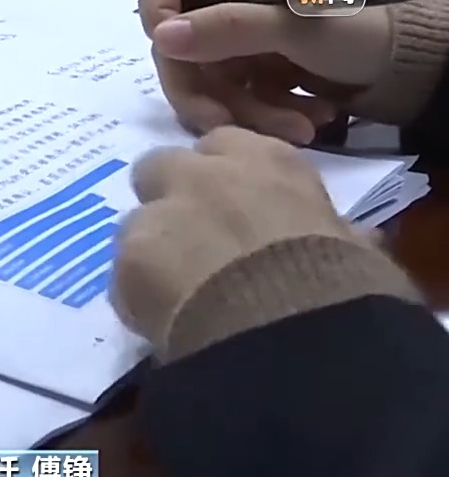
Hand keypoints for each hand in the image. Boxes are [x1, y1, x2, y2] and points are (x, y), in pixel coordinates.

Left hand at [111, 126, 356, 350]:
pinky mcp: (126, 259)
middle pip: (159, 167)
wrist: (292, 332)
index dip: (220, 178)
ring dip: (149, 251)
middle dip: (168, 199)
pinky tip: (163, 325)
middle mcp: (202, 174)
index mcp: (264, 160)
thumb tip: (353, 239)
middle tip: (188, 244)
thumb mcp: (353, 248)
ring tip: (175, 297)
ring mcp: (157, 213)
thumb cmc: (339, 284)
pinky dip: (137, 297)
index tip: (231, 208)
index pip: (223, 145)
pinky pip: (122, 276)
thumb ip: (333, 231)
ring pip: (134, 224)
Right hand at [138, 0, 393, 143]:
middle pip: (174, 43)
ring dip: (241, 113)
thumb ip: (228, 28)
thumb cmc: (358, 28)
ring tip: (296, 128)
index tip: (177, 51)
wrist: (408, 65)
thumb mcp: (294, 25)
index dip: (157, 12)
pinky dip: (263, 117)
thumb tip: (162, 39)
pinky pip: (231, 99)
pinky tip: (306, 121)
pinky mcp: (251, 71)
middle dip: (200, 89)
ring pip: (202, 81)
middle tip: (223, 122)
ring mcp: (238, 37)